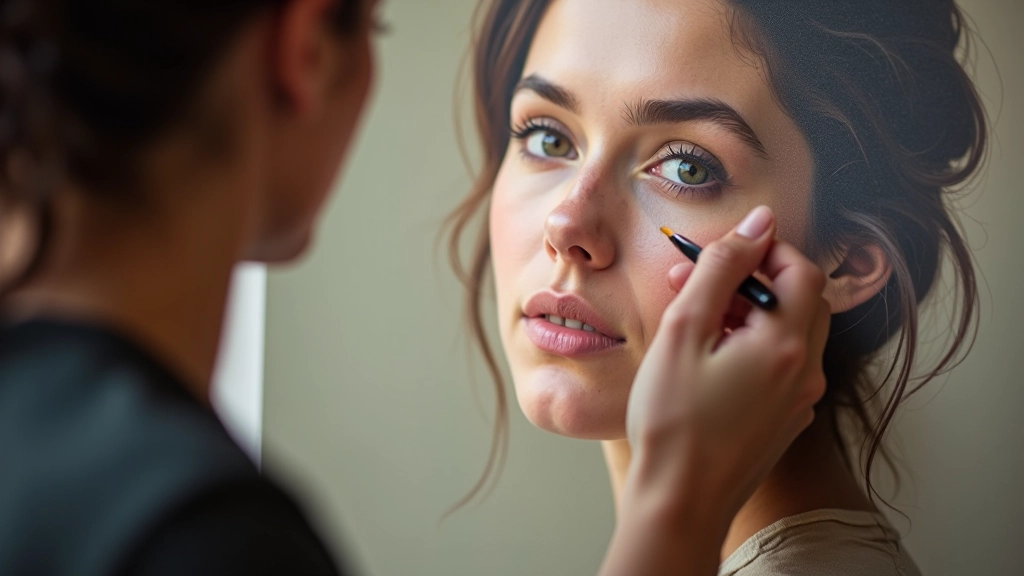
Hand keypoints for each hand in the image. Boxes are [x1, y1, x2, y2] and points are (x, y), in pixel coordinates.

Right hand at [624, 205, 829, 537]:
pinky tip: (706, 358)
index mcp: (785, 343)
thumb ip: (722, 268)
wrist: (679, 502)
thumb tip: (757, 222)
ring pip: (790, 331)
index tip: (721, 251)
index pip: (800, 268)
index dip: (763, 249)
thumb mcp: (685, 329)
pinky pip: (780, 364)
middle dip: (753, 278)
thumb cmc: (674, 421)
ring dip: (750, 311)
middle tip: (699, 282)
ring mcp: (799, 398)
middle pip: (801, 298)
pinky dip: (752, 345)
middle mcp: (804, 370)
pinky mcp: (784, 419)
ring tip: (695, 319)